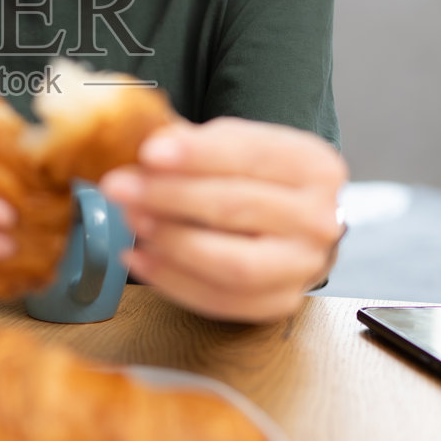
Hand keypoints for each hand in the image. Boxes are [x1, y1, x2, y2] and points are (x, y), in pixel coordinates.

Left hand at [98, 117, 347, 322]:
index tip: (149, 152)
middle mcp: (321, 219)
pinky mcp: (279, 302)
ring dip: (172, 242)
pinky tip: (140, 257)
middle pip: (237, 207)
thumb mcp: (237, 147)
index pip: (252, 156)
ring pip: (232, 263)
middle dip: (169, 196)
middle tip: (119, 185)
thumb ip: (194, 143)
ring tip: (132, 220)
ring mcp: (303, 267)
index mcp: (316, 166)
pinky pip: (220, 300)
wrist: (291, 223)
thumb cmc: (256, 180)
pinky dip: (173, 280)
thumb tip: (142, 138)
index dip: (198, 155)